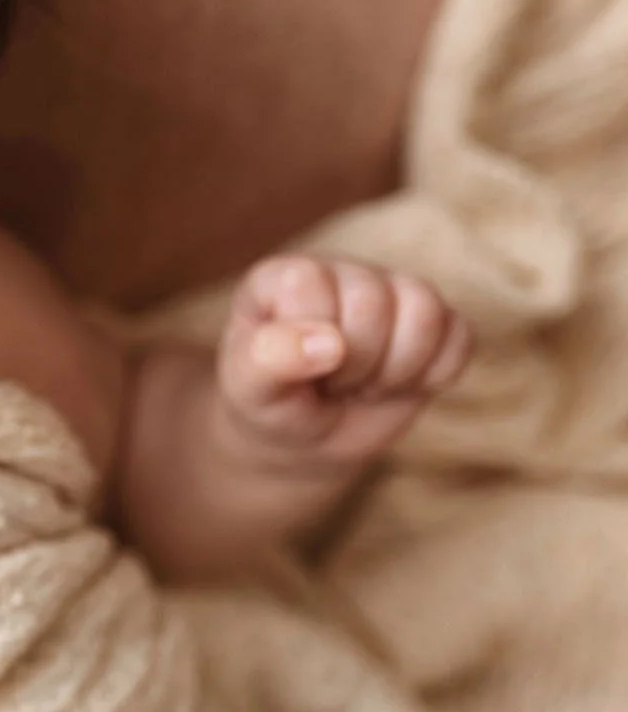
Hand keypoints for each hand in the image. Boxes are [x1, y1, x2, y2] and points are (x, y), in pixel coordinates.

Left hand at [217, 254, 473, 468]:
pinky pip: (461, 337)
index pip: (310, 286)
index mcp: (283, 276)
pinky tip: (397, 384)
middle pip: (374, 301)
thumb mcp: (250, 391)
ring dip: (396, 370)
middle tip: (332, 383)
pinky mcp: (436, 321)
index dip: (310, 344)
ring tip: (363, 383)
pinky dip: (433, 376)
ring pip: (425, 310)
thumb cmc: (271, 405)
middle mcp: (340, 272)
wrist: (307, 440)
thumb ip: (268, 361)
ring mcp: (392, 291)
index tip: (296, 371)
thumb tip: (327, 343)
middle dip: (355, 364)